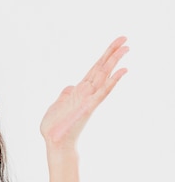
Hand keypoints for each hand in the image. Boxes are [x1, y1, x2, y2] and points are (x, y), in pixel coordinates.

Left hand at [40, 37, 128, 151]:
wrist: (55, 144)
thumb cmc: (54, 129)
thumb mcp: (56, 106)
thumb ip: (64, 95)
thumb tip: (69, 87)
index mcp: (78, 91)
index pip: (93, 70)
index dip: (103, 57)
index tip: (114, 45)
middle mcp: (86, 93)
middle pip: (101, 69)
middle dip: (112, 53)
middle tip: (125, 38)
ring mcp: (89, 99)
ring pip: (103, 77)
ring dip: (114, 62)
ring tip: (126, 48)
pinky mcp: (89, 107)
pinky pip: (103, 92)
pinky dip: (112, 81)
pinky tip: (122, 70)